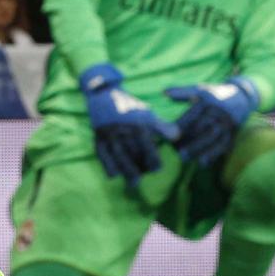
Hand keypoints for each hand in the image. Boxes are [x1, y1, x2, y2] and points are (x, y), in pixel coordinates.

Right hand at [80, 63, 178, 186]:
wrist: (103, 94)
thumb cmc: (129, 106)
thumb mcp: (146, 113)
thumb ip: (161, 126)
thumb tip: (176, 138)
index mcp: (138, 124)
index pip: (148, 148)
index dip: (153, 161)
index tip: (156, 168)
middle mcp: (123, 130)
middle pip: (134, 155)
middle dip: (140, 168)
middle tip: (145, 174)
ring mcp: (109, 135)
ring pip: (119, 158)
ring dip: (127, 171)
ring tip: (134, 182)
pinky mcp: (98, 138)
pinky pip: (102, 156)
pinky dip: (108, 166)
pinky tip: (115, 175)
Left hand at [164, 77, 258, 165]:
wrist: (242, 97)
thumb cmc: (214, 94)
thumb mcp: (200, 90)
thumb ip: (182, 92)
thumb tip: (164, 92)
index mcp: (207, 100)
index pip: (191, 116)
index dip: (179, 127)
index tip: (168, 137)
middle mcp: (218, 112)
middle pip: (201, 128)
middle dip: (187, 141)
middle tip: (175, 151)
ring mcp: (227, 123)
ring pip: (212, 138)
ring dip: (198, 150)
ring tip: (184, 158)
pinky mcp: (233, 132)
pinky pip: (224, 145)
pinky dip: (213, 155)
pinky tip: (202, 163)